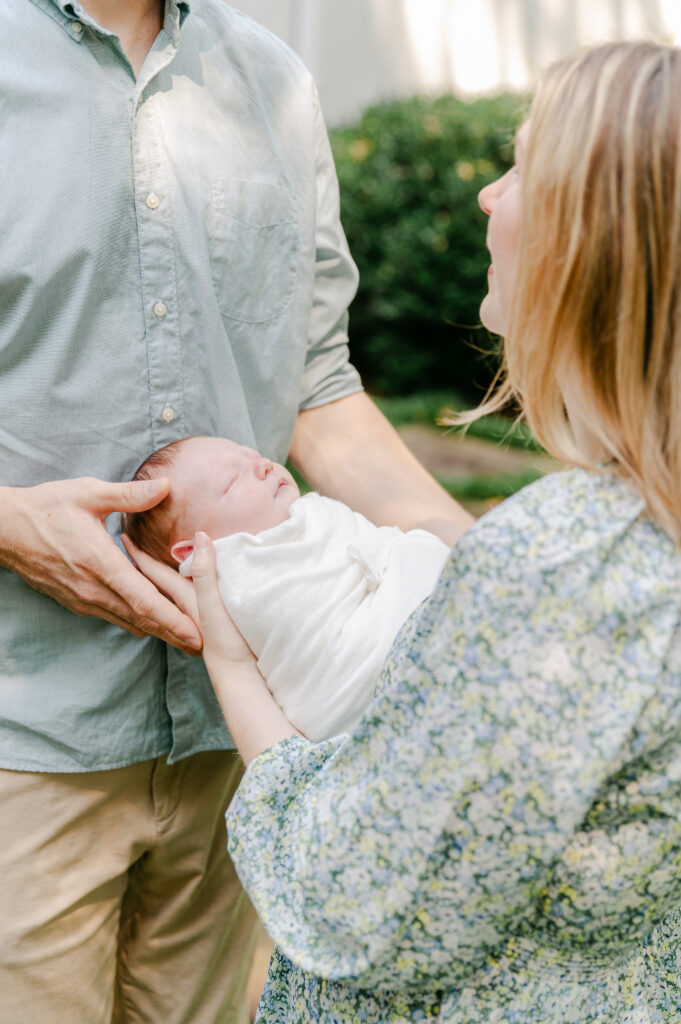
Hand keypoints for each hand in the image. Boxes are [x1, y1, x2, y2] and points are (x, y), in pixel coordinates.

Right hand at [0, 476, 201, 653]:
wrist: (5, 530)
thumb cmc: (47, 507)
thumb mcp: (89, 493)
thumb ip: (130, 495)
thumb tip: (166, 485)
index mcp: (100, 563)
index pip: (143, 600)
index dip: (172, 619)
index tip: (196, 633)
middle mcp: (92, 588)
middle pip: (141, 619)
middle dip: (173, 634)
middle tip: (202, 645)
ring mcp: (82, 598)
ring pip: (127, 622)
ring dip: (157, 632)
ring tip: (184, 639)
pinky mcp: (76, 601)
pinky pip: (112, 616)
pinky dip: (135, 622)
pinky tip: (151, 624)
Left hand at [122, 531, 254, 666]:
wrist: (243, 681)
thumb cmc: (231, 644)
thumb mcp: (217, 603)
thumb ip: (206, 571)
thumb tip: (200, 537)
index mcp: (184, 600)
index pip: (153, 572)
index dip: (139, 554)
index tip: (124, 537)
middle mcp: (183, 611)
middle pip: (152, 587)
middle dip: (139, 569)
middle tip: (127, 551)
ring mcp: (191, 624)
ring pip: (159, 602)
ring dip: (147, 587)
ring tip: (138, 573)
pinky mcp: (201, 636)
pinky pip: (171, 614)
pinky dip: (161, 604)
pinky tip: (166, 607)